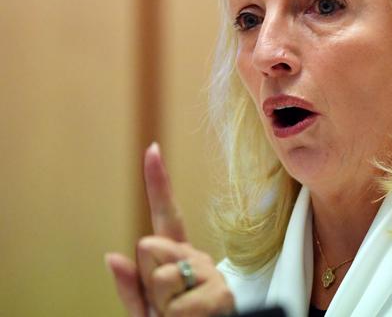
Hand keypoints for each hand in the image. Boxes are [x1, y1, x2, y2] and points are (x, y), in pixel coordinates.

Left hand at [106, 143, 233, 315]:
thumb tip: (112, 256)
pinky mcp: (221, 294)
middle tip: (167, 305)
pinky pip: (177, 304)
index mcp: (178, 258)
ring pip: (161, 275)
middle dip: (148, 280)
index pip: (166, 215)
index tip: (152, 149)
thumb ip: (130, 288)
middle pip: (149, 247)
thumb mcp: (147, 312)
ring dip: (162, 305)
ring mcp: (211, 274)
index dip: (158, 182)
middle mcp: (197, 257)